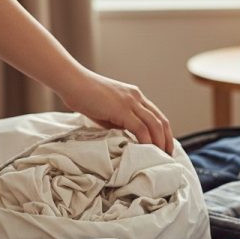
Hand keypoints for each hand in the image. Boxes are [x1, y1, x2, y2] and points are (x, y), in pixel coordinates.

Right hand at [58, 69, 173, 154]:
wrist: (71, 81)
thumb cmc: (83, 96)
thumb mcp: (106, 111)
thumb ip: (119, 122)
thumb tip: (127, 138)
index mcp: (135, 96)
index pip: (157, 116)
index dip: (164, 132)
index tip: (165, 146)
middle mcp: (137, 97)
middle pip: (161, 121)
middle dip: (167, 139)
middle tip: (168, 155)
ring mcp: (131, 102)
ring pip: (154, 124)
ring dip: (160, 142)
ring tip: (161, 156)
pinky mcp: (122, 108)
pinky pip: (140, 127)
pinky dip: (147, 140)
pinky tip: (148, 150)